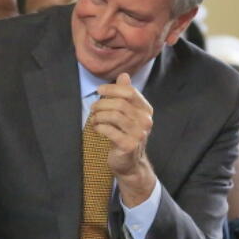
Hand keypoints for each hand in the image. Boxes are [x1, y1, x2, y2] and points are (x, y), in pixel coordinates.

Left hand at [91, 74, 155, 203]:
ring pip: (114, 116)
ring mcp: (139, 133)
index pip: (130, 92)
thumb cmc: (125, 135)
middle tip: (92, 108)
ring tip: (94, 119)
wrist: (130, 163)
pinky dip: (99, 127)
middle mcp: (145, 120)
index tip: (99, 90)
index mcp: (146, 110)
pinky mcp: (129, 145)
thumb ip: (126, 96)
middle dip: (102, 104)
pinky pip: (110, 131)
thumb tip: (124, 75)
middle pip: (120, 103)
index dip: (112, 89)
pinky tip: (96, 129)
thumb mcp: (128, 114)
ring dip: (99, 116)